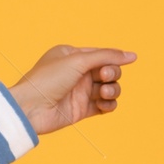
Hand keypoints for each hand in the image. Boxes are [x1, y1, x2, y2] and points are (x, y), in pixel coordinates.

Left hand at [7, 44, 136, 137]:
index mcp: (71, 55)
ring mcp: (80, 91)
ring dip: (113, 90)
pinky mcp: (82, 109)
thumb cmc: (47, 80)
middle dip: (112, 74)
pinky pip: (106, 105)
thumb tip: (133, 55)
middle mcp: (77, 72)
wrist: (30, 108)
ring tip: (104, 93)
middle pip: (109, 70)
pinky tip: (103, 104)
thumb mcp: (77, 61)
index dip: (112, 59)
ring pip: (110, 88)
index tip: (110, 64)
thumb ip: (106, 56)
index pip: (102, 54)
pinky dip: (109, 104)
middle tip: (103, 78)